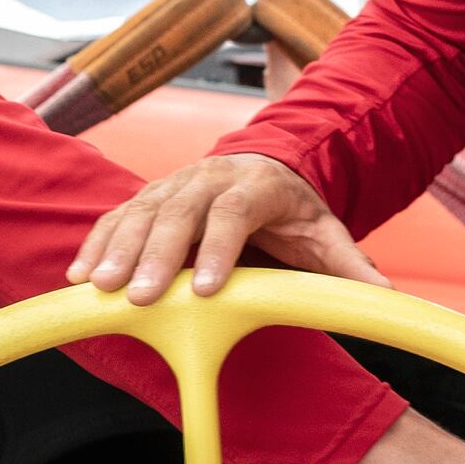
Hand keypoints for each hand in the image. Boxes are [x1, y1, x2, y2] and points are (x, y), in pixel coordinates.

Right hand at [69, 153, 387, 301]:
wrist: (267, 167)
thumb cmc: (294, 212)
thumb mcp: (327, 234)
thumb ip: (349, 265)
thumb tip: (384, 295)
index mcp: (258, 185)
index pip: (235, 212)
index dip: (220, 249)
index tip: (207, 291)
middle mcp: (210, 176)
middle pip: (179, 211)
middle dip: (156, 255)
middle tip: (139, 296)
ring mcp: (175, 183)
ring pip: (141, 211)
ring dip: (117, 249)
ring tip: (99, 287)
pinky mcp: (149, 195)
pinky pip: (118, 216)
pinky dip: (97, 243)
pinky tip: (80, 274)